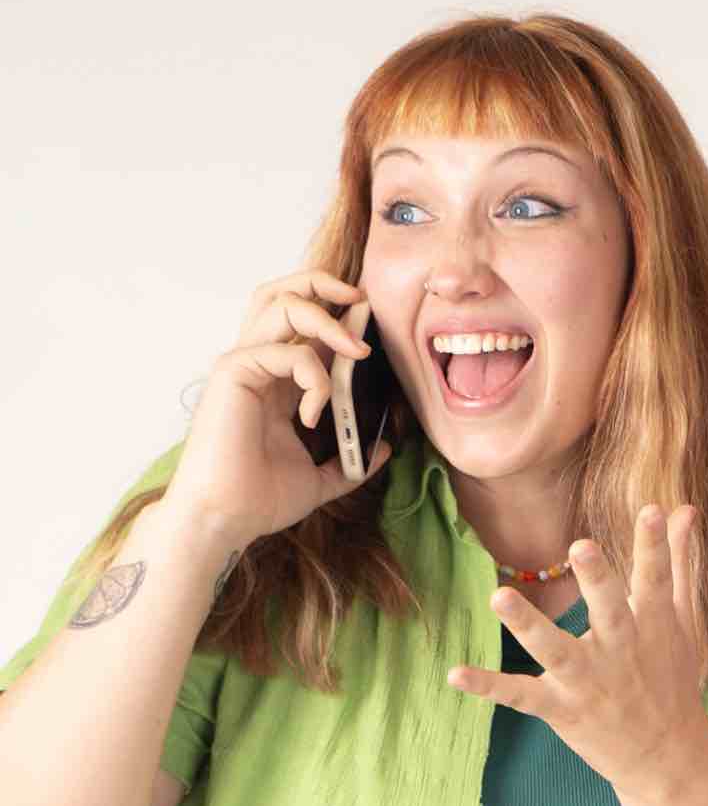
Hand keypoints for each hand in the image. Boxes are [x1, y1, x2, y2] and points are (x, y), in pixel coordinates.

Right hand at [164, 268, 390, 545]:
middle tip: (362, 303)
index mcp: (275, 380)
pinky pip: (287, 351)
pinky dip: (315, 376)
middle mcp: (257, 364)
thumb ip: (351, 460)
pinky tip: (314, 412)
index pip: (303, 324)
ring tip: (356, 352)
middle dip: (323, 284)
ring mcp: (242, 365)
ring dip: (328, 320)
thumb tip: (385, 448)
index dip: (338, 314)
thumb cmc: (259, 500)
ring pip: (281, 304)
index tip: (372, 323)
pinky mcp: (233, 373)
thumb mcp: (321, 478)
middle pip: (281, 292)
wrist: (225, 521)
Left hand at [447, 506, 707, 799]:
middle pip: (609, 611)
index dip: (655, 546)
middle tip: (581, 546)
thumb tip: (685, 508)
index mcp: (654, 626)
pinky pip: (520, 696)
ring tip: (499, 595)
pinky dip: (488, 686)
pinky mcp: (562, 710)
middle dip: (597, 580)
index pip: (656, 579)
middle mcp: (622, 651)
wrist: (666, 756)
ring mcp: (590, 682)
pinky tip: (455, 673)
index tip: (653, 510)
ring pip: (556, 650)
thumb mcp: (680, 619)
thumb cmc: (672, 677)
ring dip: (527, 625)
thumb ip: (677, 561)